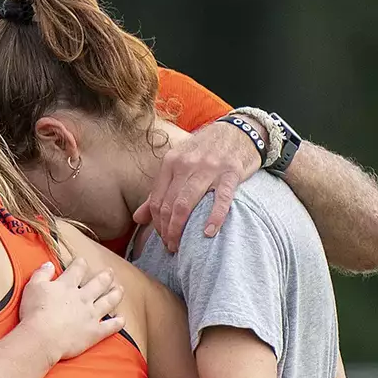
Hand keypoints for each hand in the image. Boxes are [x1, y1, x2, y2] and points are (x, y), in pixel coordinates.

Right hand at [16, 258, 125, 362]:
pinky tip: (122, 319)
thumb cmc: (34, 313)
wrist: (42, 337)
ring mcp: (91, 315)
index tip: (82, 261)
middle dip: (105, 276)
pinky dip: (118, 322)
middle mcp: (83, 298)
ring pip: (109, 301)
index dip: (81, 264)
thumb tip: (49, 264)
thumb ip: (42, 274)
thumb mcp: (32, 287)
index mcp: (67, 286)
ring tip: (120, 289)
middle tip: (110, 272)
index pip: (77, 269)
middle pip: (99, 283)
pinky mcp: (94, 332)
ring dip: (116, 294)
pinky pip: (110, 326)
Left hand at [134, 118, 262, 251]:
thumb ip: (158, 191)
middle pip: (170, 204)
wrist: (239, 130)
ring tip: (181, 245)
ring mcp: (209, 168)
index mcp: (171, 162)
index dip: (156, 224)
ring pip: (187, 203)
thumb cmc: (206, 151)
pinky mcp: (231, 173)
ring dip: (181, 228)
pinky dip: (214, 217)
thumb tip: (137, 218)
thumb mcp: (179, 164)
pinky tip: (208, 233)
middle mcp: (186, 164)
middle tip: (170, 247)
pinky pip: (221, 199)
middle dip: (167, 230)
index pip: (157, 200)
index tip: (161, 238)